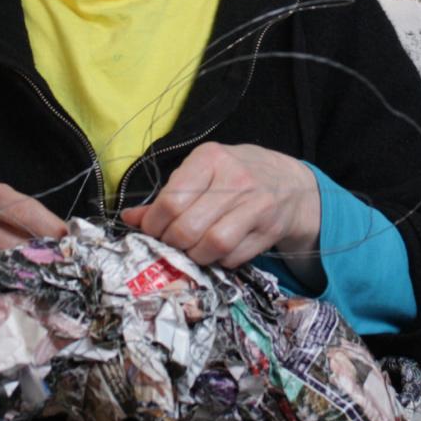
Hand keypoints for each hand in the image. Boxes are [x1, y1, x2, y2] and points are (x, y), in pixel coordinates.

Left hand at [119, 142, 320, 271]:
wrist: (290, 183)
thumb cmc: (236, 176)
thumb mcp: (202, 174)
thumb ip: (168, 195)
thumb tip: (129, 218)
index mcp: (210, 159)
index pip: (171, 200)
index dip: (154, 224)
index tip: (152, 231)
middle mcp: (235, 178)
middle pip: (188, 227)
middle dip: (172, 243)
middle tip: (171, 244)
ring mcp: (255, 204)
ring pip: (212, 245)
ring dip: (195, 256)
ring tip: (192, 250)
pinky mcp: (269, 229)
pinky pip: (233, 257)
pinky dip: (219, 261)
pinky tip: (217, 251)